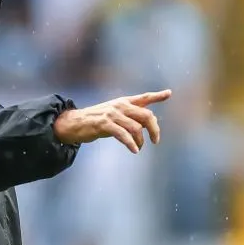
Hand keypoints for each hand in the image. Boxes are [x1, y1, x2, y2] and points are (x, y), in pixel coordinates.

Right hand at [53, 89, 171, 153]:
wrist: (74, 123)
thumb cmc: (96, 120)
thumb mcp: (114, 114)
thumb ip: (129, 117)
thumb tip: (146, 125)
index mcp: (123, 102)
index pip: (144, 97)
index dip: (157, 96)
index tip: (169, 93)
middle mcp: (120, 106)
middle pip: (146, 115)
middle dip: (154, 129)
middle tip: (155, 141)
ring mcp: (112, 114)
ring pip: (136, 128)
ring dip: (141, 141)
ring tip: (139, 148)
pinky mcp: (105, 124)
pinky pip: (123, 135)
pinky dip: (131, 144)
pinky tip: (134, 150)